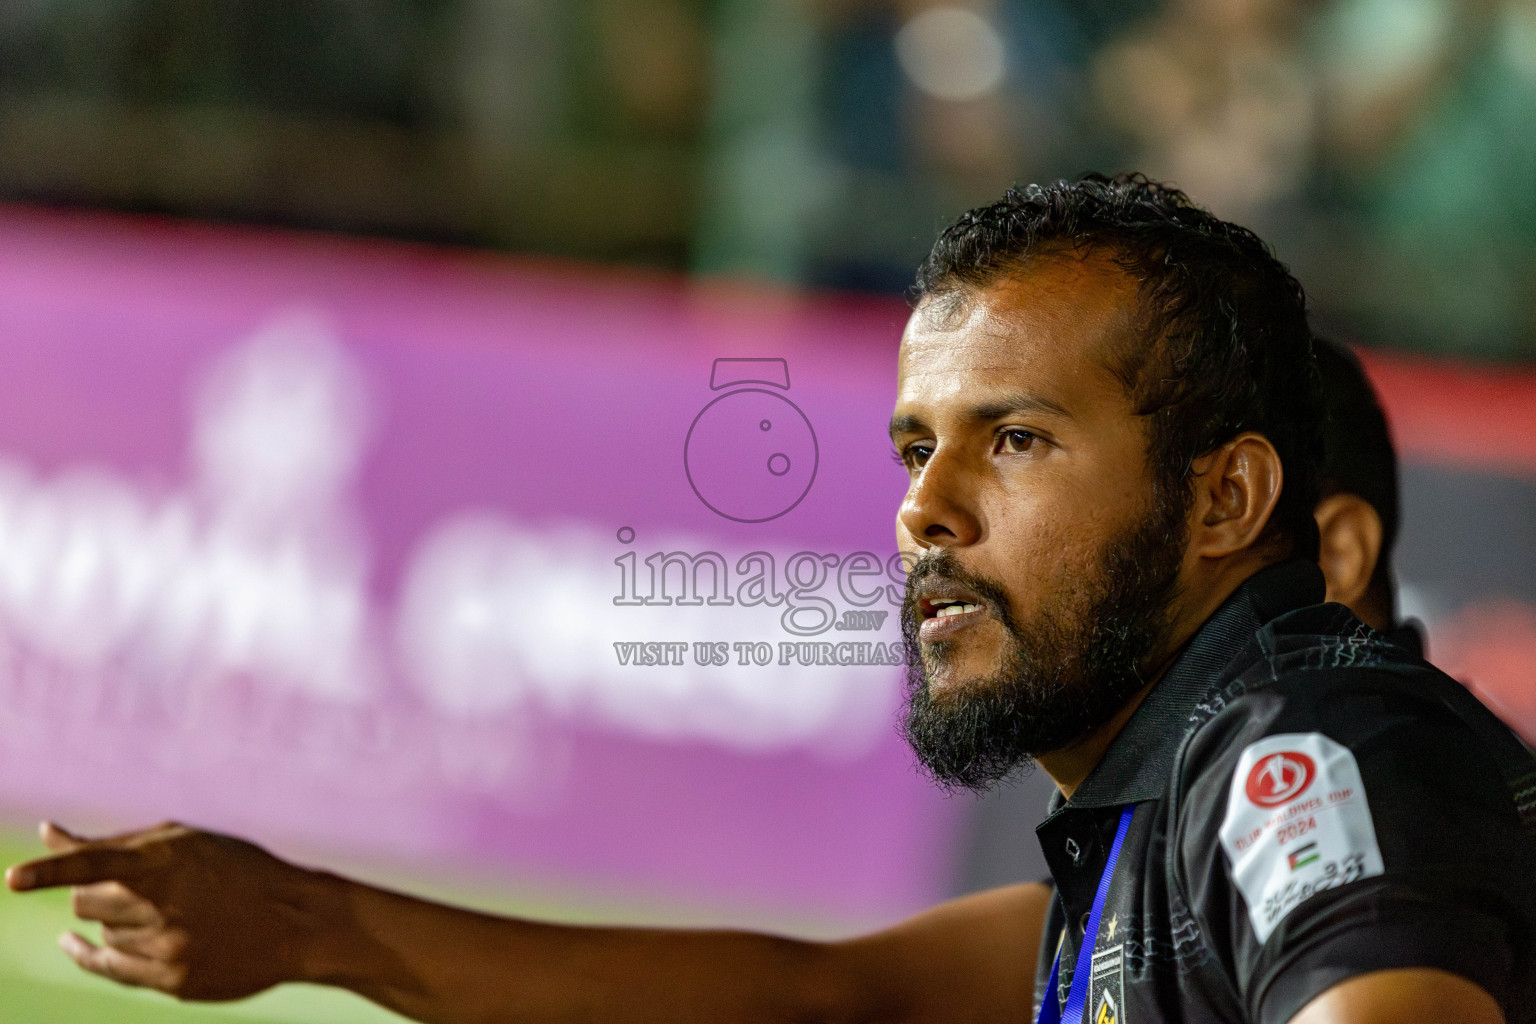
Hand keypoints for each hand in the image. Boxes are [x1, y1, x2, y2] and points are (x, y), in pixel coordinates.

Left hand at [5, 821, 329, 1000]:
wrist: (296, 922)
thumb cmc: (237, 871)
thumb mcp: (186, 844)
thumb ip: (115, 842)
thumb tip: (48, 832)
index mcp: (170, 861)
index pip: (99, 863)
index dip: (53, 869)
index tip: (13, 879)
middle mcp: (166, 906)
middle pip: (87, 901)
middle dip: (96, 893)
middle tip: (134, 888)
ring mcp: (168, 947)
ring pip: (101, 934)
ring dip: (118, 921)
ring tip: (167, 913)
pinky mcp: (171, 980)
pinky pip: (108, 968)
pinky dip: (90, 954)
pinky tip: (75, 945)